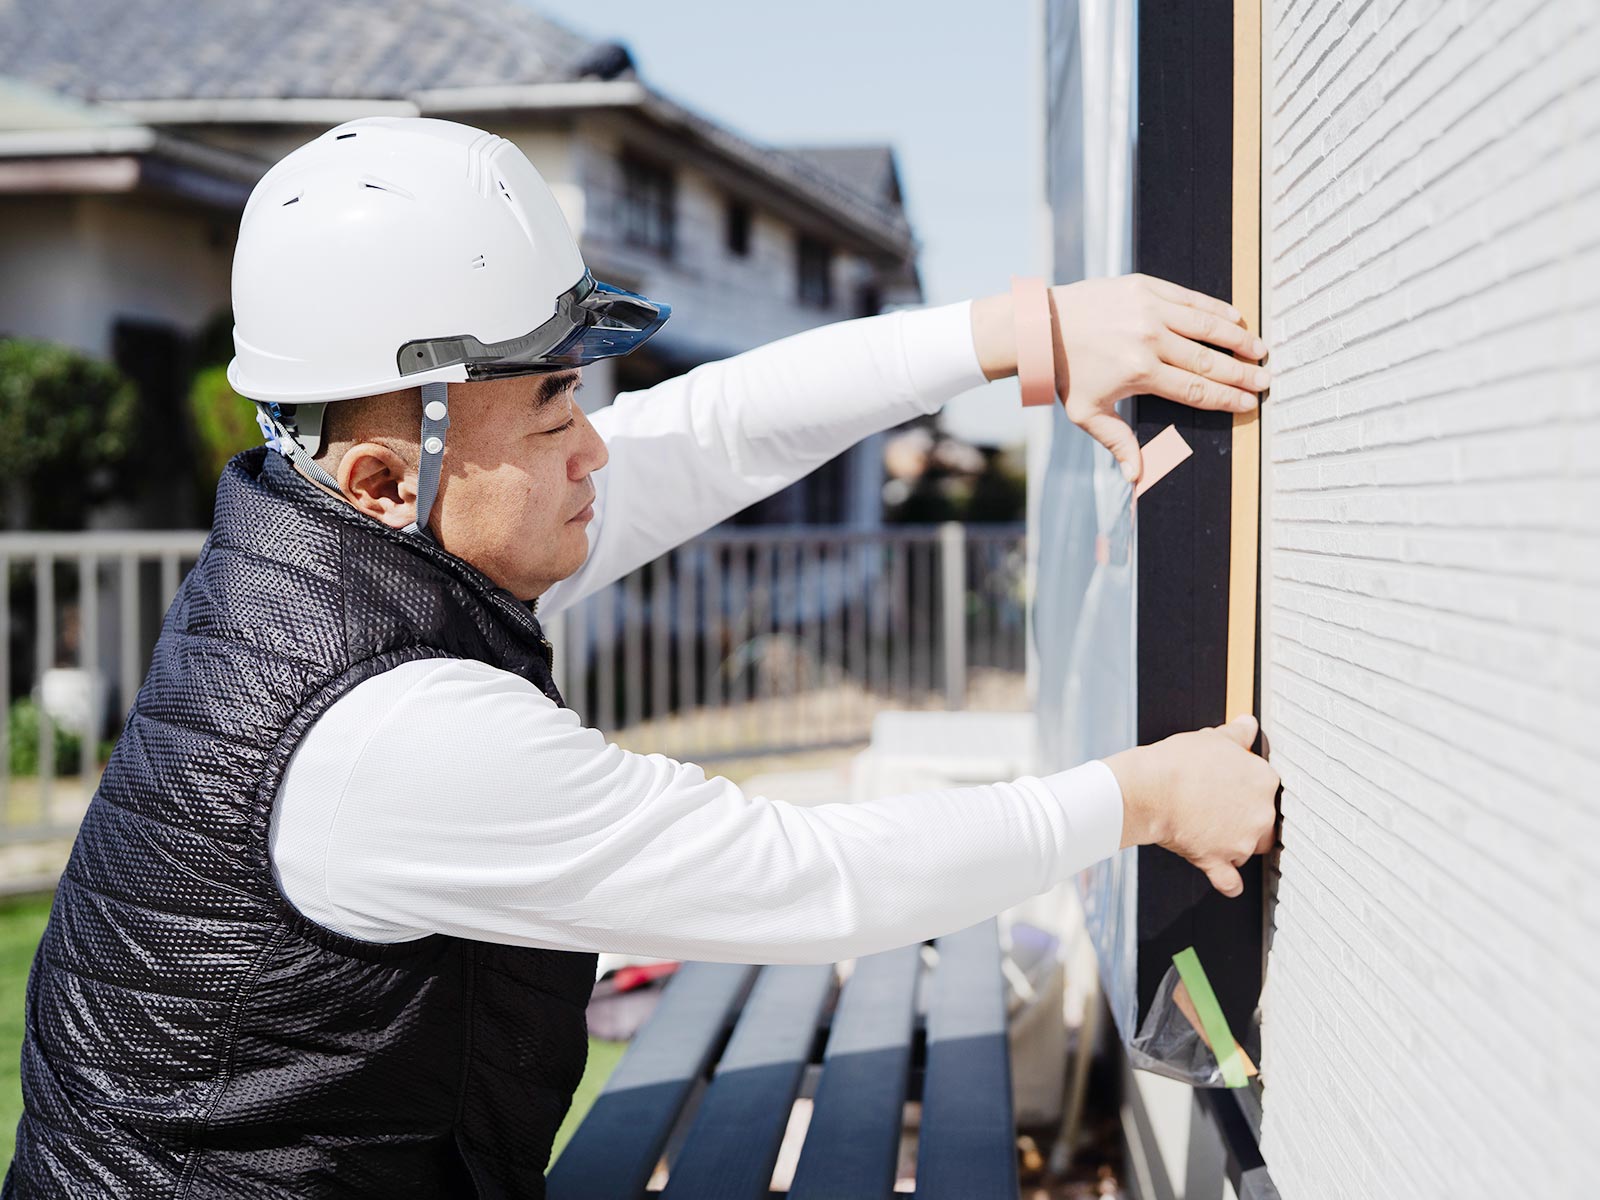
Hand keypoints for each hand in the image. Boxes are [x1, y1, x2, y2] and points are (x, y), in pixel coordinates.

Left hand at [970, 274, 1271, 484]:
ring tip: (1261, 351)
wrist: (1041, 326)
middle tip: (1267, 380)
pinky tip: (1235, 319)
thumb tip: (1137, 478)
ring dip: (1238, 340)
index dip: (1227, 399)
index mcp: (1140, 372)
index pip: (1196, 390)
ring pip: (1206, 326)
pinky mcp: (1145, 286)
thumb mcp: (1087, 413)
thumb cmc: (1065, 372)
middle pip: (1209, 361)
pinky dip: (1216, 309)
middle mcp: (1149, 339)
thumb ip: (1117, 442)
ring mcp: (1149, 310)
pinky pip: (1190, 298)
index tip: (1250, 404)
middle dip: (1242, 374)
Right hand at [1102, 714, 1279, 897]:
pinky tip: (1228, 882)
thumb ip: (1238, 734)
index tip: (1230, 787)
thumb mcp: (1214, 738)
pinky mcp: (1219, 861)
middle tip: (1218, 808)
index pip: (1267, 789)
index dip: (1246, 788)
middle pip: (1263, 822)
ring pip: (1246, 848)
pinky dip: (1229, 882)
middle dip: (1243, 818)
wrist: (1150, 789)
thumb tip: (1248, 724)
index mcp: (1265, 780)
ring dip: (1233, 844)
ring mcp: (1241, 841)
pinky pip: (1230, 881)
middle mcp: (1261, 813)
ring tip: (1207, 830)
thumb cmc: (1179, 762)